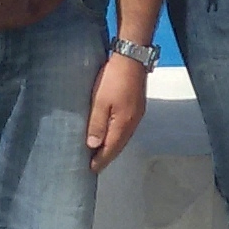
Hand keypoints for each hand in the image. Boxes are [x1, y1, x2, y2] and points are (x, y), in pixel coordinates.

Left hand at [85, 54, 149, 171]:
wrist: (132, 58)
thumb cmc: (113, 79)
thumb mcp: (100, 102)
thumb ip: (97, 124)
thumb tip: (94, 146)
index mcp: (123, 124)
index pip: (111, 149)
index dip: (101, 160)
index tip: (91, 170)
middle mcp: (133, 123)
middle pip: (119, 145)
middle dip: (107, 156)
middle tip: (95, 165)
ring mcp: (137, 115)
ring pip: (123, 137)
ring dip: (113, 146)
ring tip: (101, 152)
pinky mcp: (137, 107)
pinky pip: (126, 128)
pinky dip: (117, 136)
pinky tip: (111, 134)